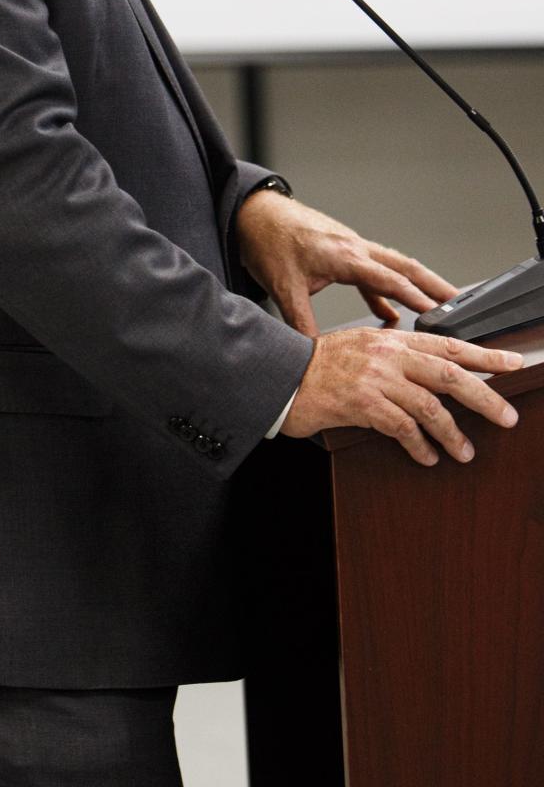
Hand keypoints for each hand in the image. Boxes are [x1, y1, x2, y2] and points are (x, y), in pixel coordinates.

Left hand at [236, 192, 456, 335]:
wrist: (254, 213)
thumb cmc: (267, 242)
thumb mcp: (283, 287)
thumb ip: (301, 323)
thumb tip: (313, 357)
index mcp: (343, 256)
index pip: (388, 279)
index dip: (414, 297)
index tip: (437, 313)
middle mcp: (353, 248)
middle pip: (404, 267)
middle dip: (433, 285)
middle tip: (459, 303)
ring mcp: (350, 247)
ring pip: (392, 267)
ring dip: (415, 285)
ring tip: (439, 306)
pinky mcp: (342, 251)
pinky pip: (372, 273)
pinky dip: (385, 292)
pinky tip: (389, 314)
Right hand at [281, 328, 522, 464]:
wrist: (281, 376)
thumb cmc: (318, 366)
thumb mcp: (360, 348)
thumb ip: (394, 357)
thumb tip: (431, 377)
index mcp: (390, 338)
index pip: (448, 344)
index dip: (484, 356)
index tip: (512, 363)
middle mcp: (387, 353)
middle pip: (449, 373)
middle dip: (485, 397)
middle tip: (507, 417)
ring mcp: (375, 378)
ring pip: (431, 406)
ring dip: (453, 433)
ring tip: (464, 451)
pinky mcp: (362, 403)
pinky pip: (403, 428)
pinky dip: (420, 446)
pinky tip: (427, 456)